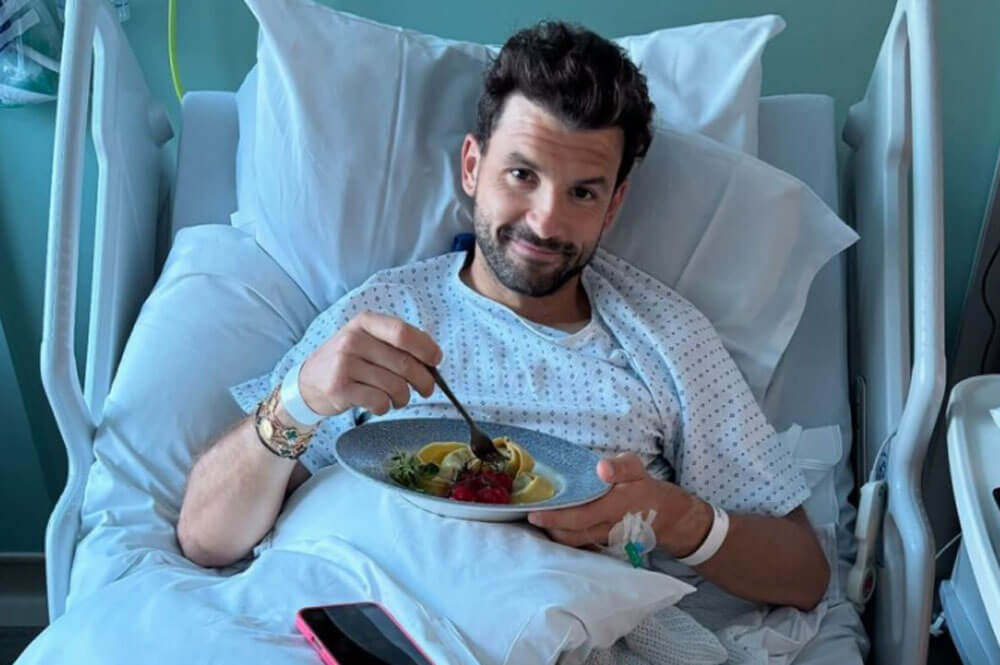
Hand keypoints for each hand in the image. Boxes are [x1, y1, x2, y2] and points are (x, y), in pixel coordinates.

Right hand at [296, 311, 441, 417]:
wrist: (308, 382)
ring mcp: (344, 364)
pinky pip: (379, 402)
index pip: (402, 332)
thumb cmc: (348, 361)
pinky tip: (379, 403)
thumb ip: (397, 343)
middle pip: (404, 364)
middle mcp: (353, 340)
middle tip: (427, 389)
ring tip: (398, 398)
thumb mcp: (368, 341)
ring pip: (395, 386)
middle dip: (424, 381)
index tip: (436, 360)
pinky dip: (386, 407)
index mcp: (365, 323)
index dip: (425, 348)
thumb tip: (434, 358)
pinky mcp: (340, 389)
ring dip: (404, 398)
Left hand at [527, 452, 709, 554]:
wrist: (664, 514)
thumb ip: (620, 467)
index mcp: (615, 507)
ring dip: (553, 533)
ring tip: (537, 519)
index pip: (580, 517)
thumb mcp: (636, 468)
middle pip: (571, 534)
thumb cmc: (643, 486)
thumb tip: (602, 468)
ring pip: (573, 541)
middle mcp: (607, 527)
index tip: (534, 513)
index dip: (555, 518)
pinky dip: (563, 535)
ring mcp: (603, 537)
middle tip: (528, 515)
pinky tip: (551, 526)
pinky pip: (578, 542)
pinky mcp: (601, 541)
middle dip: (548, 527)